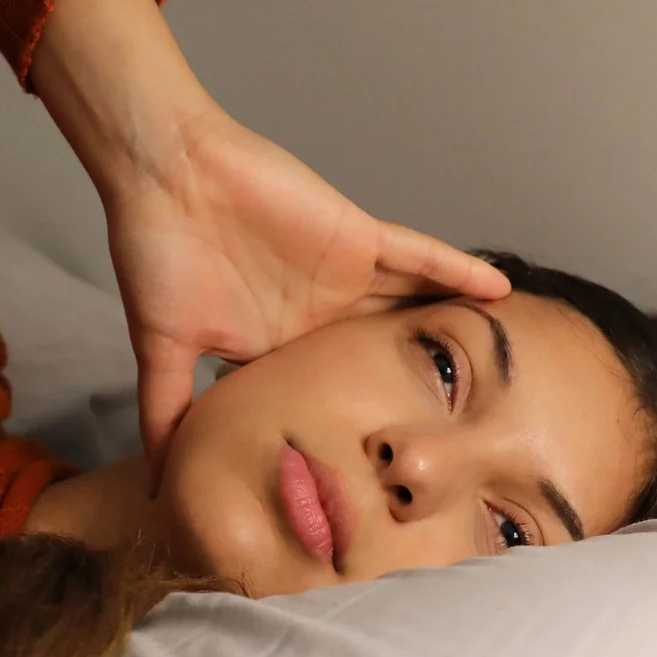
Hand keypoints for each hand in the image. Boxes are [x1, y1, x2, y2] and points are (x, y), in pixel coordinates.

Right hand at [103, 108, 509, 480]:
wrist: (165, 175)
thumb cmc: (156, 252)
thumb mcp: (162, 348)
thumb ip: (164, 412)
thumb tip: (151, 481)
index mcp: (278, 345)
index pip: (329, 394)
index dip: (356, 431)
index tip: (387, 478)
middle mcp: (320, 314)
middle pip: (383, 359)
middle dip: (422, 396)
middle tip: (466, 443)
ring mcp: (345, 276)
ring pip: (412, 311)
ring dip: (453, 336)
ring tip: (505, 372)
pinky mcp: (357, 237)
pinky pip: (420, 255)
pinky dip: (457, 271)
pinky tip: (499, 291)